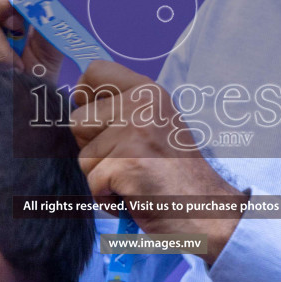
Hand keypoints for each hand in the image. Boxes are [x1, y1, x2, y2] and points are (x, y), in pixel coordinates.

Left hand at [72, 61, 245, 262]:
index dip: (85, 97)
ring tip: (133, 180)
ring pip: (83, 156)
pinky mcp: (126, 163)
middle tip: (126, 161)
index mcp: (148, 91)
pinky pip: (92, 183)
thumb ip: (122, 109)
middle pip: (78, 120)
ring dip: (101, 176)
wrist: (202, 209)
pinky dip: (107, 197)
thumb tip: (77, 101)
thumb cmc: (174, 173)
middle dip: (93, 148)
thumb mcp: (155, 124)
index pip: (95, 72)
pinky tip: (134, 195)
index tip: (97, 120)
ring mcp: (135, 133)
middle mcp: (142, 105)